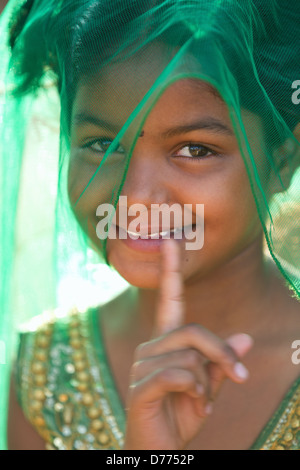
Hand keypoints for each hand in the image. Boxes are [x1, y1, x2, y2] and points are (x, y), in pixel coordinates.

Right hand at [123, 239, 252, 449]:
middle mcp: (151, 347)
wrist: (159, 450)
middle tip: (240, 378)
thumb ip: (222, 362)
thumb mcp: (209, 388)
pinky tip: (196, 409)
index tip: (171, 240)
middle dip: (222, 354)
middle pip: (194, 330)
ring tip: (203, 403)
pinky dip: (196, 393)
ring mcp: (142, 366)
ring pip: (189, 356)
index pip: (169, 299)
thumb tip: (245, 338)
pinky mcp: (140, 387)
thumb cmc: (181, 415)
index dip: (170, 270)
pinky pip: (178, 375)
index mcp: (166, 342)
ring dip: (208, 384)